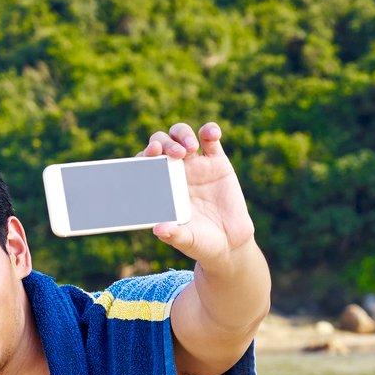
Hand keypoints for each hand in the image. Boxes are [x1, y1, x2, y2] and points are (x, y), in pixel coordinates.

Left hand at [141, 121, 255, 269]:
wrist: (229, 243)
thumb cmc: (201, 242)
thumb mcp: (187, 241)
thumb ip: (174, 235)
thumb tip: (158, 229)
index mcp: (161, 187)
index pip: (146, 163)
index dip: (145, 155)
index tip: (149, 155)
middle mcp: (175, 171)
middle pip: (162, 143)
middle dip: (164, 143)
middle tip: (175, 154)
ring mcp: (196, 164)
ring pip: (182, 135)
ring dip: (182, 135)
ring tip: (190, 148)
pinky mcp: (217, 162)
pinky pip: (210, 139)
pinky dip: (210, 131)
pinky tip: (211, 134)